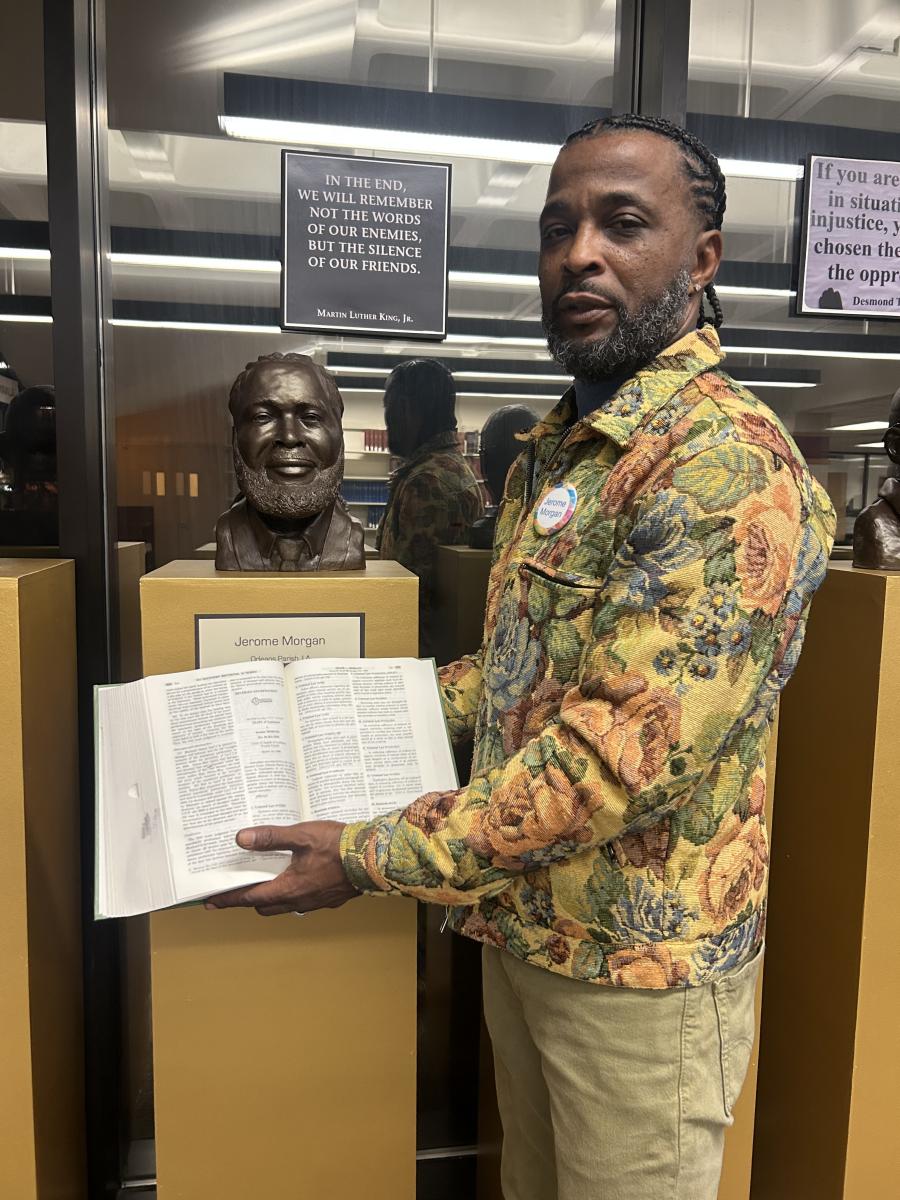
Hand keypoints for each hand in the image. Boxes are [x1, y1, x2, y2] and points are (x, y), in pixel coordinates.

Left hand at [204, 820, 359, 916]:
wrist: (374, 858)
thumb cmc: (338, 847)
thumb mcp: (301, 835)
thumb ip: (271, 837)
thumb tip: (241, 839)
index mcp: (288, 888)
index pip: (249, 897)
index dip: (228, 899)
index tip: (210, 902)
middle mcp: (299, 901)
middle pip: (265, 906)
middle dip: (249, 900)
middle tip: (239, 889)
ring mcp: (316, 902)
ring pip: (285, 906)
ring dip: (273, 898)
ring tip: (268, 882)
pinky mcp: (331, 899)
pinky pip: (305, 902)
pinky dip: (295, 894)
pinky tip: (301, 878)